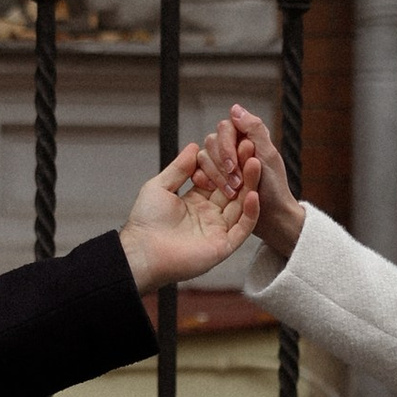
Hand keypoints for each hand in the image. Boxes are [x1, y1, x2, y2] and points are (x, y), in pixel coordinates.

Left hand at [120, 142, 257, 295]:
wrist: (142, 251)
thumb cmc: (145, 221)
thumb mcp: (159, 187)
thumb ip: (179, 168)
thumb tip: (193, 145)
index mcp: (195, 202)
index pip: (217, 179)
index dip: (225, 163)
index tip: (234, 144)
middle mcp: (209, 216)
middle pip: (232, 190)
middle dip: (241, 170)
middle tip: (250, 149)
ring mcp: (218, 231)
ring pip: (240, 205)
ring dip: (249, 185)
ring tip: (255, 163)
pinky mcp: (223, 246)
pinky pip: (242, 228)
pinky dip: (250, 212)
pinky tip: (253, 194)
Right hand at [214, 104, 304, 261]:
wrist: (272, 218)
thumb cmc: (274, 188)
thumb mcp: (268, 156)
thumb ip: (254, 129)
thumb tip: (235, 108)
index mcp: (247, 137)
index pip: (226, 127)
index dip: (227, 145)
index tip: (236, 164)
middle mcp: (232, 147)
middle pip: (212, 142)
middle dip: (223, 163)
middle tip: (236, 183)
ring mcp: (221, 163)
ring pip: (203, 156)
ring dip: (217, 174)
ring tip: (231, 192)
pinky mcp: (212, 178)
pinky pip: (197, 172)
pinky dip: (204, 180)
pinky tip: (212, 190)